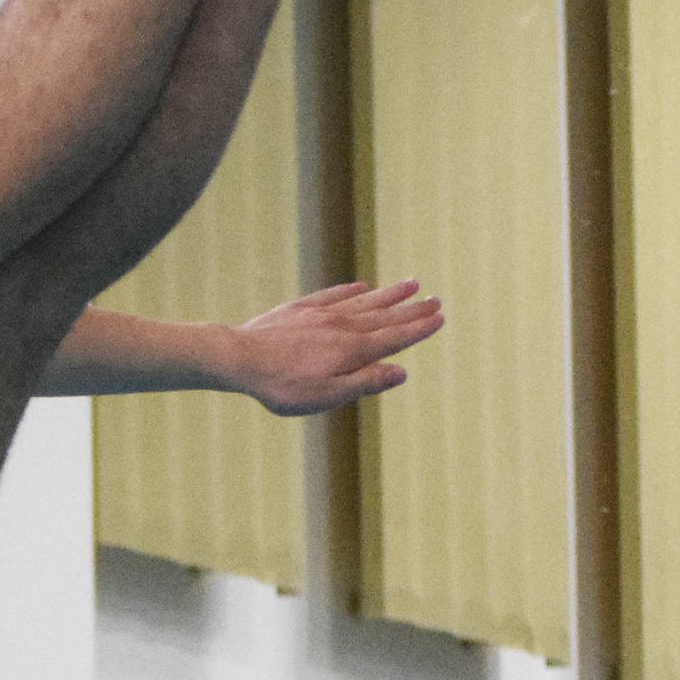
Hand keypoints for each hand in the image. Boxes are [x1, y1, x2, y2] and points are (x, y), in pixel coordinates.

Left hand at [230, 278, 442, 415]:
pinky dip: (350, 291)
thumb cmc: (283, 385)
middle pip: (385, 316)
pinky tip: (361, 286)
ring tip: (411, 284)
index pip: (394, 338)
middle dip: (412, 309)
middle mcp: (342, 326)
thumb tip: (401, 372)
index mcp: (353, 350)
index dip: (419, 329)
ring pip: (363, 301)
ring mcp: (321, 314)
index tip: (440, 317)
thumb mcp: (327, 395)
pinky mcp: (300, 309)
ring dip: (389, 294)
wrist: (239, 358)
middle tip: (436, 299)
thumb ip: (365, 382)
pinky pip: (333, 295)